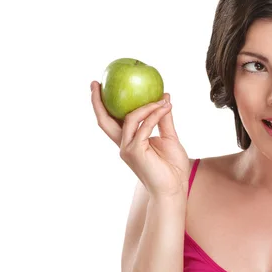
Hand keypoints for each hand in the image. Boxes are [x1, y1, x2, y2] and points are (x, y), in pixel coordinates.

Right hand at [90, 81, 189, 196]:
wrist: (174, 189)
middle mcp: (124, 145)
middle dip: (98, 101)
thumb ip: (163, 119)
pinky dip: (155, 115)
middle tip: (96, 83)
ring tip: (162, 98)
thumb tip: (164, 97)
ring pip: (130, 118)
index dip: (103, 105)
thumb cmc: (172, 167)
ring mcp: (127, 149)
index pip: (111, 121)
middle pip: (104, 120)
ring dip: (147, 105)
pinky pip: (145, 126)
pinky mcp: (136, 151)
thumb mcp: (169, 138)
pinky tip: (165, 107)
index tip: (100, 86)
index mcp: (128, 142)